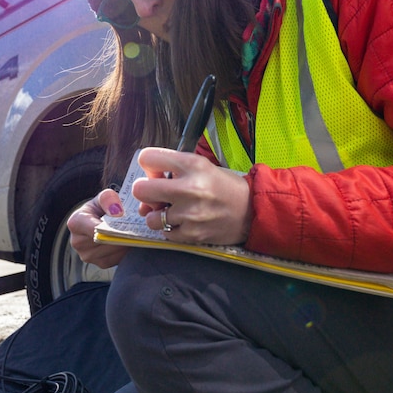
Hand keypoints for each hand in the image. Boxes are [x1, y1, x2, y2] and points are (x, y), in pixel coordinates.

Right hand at [67, 188, 128, 268]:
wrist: (98, 219)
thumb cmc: (100, 207)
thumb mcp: (103, 197)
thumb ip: (108, 199)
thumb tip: (117, 212)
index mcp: (76, 223)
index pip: (95, 229)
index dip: (112, 227)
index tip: (125, 222)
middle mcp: (78, 242)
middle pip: (105, 242)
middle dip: (121, 235)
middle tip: (136, 229)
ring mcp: (88, 256)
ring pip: (113, 252)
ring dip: (125, 243)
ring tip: (135, 234)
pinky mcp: (100, 263)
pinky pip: (117, 259)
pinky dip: (125, 251)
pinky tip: (130, 241)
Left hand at [131, 147, 251, 244]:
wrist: (251, 210)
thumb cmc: (224, 186)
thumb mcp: (202, 166)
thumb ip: (173, 168)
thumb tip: (145, 183)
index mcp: (192, 164)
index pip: (147, 158)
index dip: (149, 166)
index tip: (158, 172)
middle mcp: (189, 187)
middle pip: (141, 189)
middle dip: (146, 192)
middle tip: (158, 195)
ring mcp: (190, 213)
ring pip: (151, 217)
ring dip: (158, 215)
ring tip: (173, 212)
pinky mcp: (192, 234)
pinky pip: (164, 233)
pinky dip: (171, 229)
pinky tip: (183, 223)